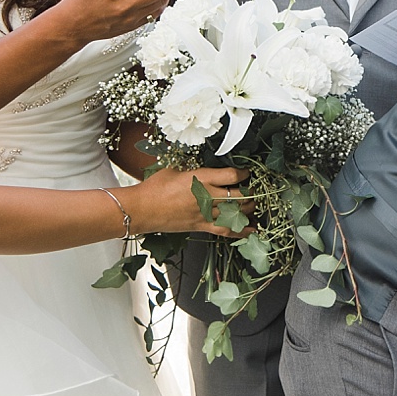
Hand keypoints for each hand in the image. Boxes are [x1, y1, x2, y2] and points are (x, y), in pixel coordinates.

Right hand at [129, 165, 252, 237]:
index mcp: (201, 178)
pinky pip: (225, 230)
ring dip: (248, 210)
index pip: (232, 176)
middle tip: (255, 190)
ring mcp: (204, 213)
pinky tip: (251, 230)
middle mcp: (206, 196)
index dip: (243, 173)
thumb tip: (202, 165)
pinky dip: (240, 231)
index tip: (246, 172)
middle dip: (251, 193)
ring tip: (255, 206)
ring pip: (235, 213)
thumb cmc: (154, 187)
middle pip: (238, 196)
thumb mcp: (175, 168)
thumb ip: (193, 168)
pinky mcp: (200, 226)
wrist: (142, 209)